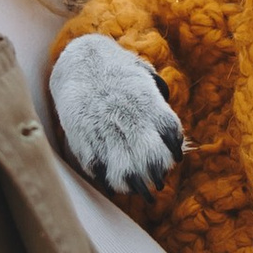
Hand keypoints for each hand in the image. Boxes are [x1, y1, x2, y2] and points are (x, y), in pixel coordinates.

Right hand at [50, 33, 184, 199]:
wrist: (77, 62)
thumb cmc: (114, 70)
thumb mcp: (140, 73)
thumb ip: (155, 90)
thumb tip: (166, 102)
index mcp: (145, 99)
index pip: (170, 130)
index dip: (173, 149)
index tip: (174, 159)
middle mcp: (127, 116)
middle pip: (149, 154)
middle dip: (156, 172)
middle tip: (159, 183)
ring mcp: (104, 128)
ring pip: (123, 166)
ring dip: (132, 183)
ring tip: (135, 190)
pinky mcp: (83, 136)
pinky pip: (95, 165)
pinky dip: (104, 178)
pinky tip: (111, 185)